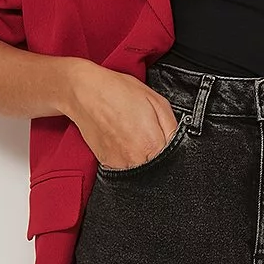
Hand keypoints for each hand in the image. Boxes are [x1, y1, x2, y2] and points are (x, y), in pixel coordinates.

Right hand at [66, 63, 181, 170]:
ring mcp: (120, 165)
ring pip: (142, 171)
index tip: (163, 138)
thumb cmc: (119, 92)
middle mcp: (136, 160)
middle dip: (157, 154)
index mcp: (152, 145)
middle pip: (158, 168)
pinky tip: (124, 141)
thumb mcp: (157, 101)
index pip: (174, 160)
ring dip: (143, 158)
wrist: (84, 92)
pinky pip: (126, 169)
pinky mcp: (107, 165)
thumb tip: (179, 142)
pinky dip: (128, 158)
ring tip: (134, 136)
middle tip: (148, 133)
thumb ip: (172, 127)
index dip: (172, 148)